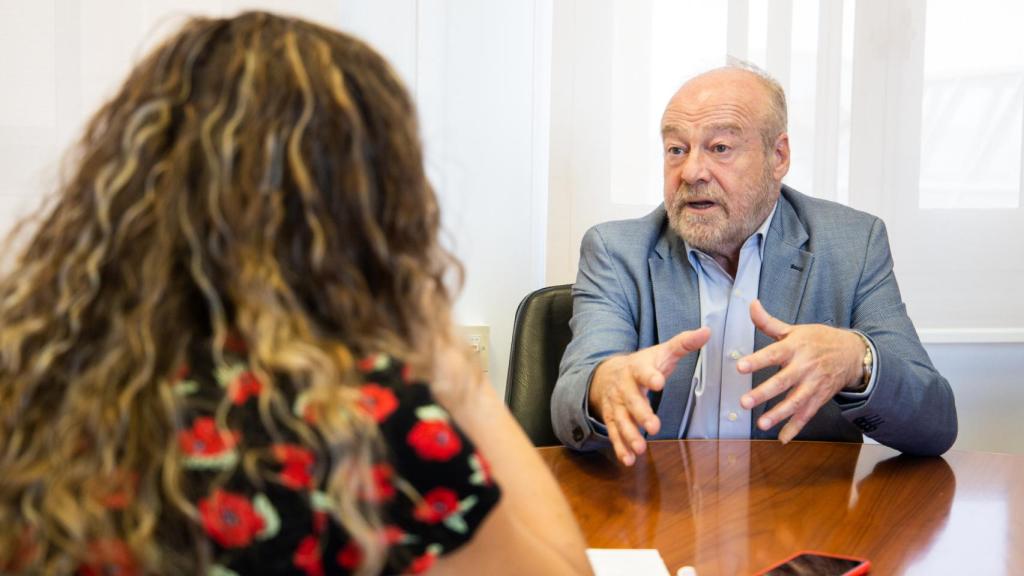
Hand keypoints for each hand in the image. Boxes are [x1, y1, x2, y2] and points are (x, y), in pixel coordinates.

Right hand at [589, 327, 709, 465]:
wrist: (606, 374)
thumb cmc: (642, 365)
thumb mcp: (662, 352)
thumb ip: (683, 343)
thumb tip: (707, 331)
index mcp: (636, 368)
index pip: (642, 371)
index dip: (650, 376)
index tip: (659, 382)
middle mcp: (623, 387)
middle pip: (631, 401)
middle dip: (641, 414)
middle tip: (654, 427)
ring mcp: (616, 405)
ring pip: (621, 420)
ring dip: (629, 435)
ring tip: (641, 448)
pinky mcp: (612, 418)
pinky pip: (614, 433)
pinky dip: (620, 447)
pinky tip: (629, 460)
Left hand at [737, 299, 864, 443]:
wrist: (852, 353)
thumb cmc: (818, 340)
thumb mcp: (794, 330)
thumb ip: (768, 322)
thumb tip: (750, 304)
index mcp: (795, 348)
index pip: (773, 354)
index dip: (757, 361)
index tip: (740, 367)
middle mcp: (804, 368)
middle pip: (782, 382)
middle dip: (763, 393)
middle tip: (744, 402)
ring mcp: (813, 385)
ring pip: (795, 402)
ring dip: (779, 415)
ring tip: (761, 424)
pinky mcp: (819, 399)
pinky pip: (806, 415)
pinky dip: (795, 428)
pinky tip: (781, 438)